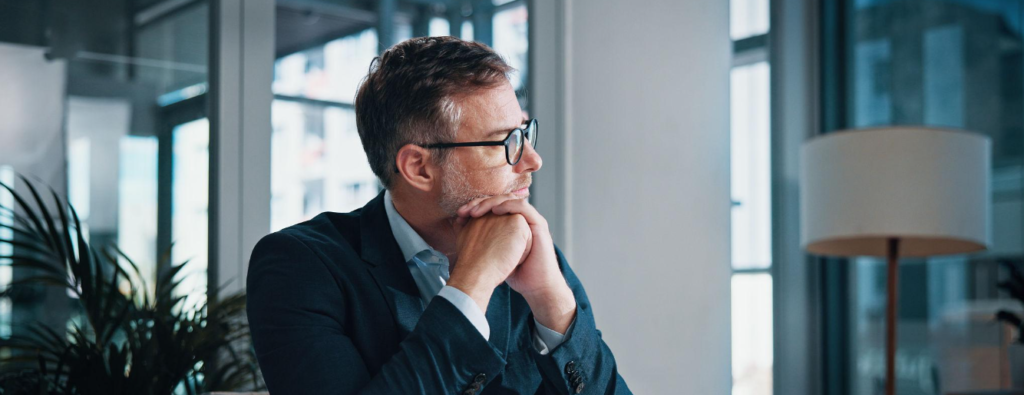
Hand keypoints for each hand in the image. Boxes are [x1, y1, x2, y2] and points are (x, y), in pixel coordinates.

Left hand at [456, 195, 575, 333]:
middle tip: (465, 210)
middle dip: (480, 202)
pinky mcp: (539, 224)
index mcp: (510, 223)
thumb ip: (481, 238)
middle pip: (499, 199)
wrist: (535, 286)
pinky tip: (496, 211)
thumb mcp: (493, 253)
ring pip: (510, 199)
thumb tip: (458, 227)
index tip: (460, 214)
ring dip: (491, 202)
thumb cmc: (515, 271)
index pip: (491, 205)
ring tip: (476, 211)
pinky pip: (523, 207)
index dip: (475, 206)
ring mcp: (530, 220)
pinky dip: (508, 206)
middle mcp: (520, 218)